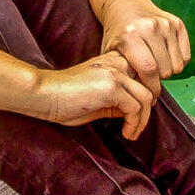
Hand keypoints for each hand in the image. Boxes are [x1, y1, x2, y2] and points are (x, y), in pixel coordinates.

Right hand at [35, 51, 154, 138]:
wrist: (45, 94)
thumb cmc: (66, 98)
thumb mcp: (99, 97)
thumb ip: (118, 99)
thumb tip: (137, 113)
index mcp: (113, 60)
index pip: (143, 77)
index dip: (145, 98)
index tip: (138, 116)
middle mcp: (117, 62)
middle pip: (149, 86)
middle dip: (147, 110)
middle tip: (136, 127)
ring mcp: (115, 73)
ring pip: (145, 98)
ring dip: (142, 121)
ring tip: (131, 133)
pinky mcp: (111, 86)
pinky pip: (135, 107)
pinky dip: (134, 124)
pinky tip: (125, 132)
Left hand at [99, 0, 190, 102]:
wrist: (125, 4)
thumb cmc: (116, 33)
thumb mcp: (110, 52)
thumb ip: (120, 73)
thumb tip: (135, 99)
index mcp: (130, 36)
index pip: (148, 70)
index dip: (151, 88)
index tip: (149, 95)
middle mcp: (150, 27)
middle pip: (165, 69)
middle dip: (158, 80)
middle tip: (149, 77)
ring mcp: (165, 24)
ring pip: (178, 65)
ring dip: (168, 71)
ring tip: (155, 66)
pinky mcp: (177, 23)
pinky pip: (186, 55)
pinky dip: (178, 61)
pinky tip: (165, 57)